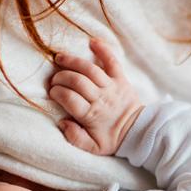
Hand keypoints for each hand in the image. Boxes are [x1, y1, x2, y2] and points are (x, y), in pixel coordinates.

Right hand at [50, 38, 142, 154]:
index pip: (69, 98)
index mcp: (92, 116)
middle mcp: (101, 99)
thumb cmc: (112, 139)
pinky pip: (112, 61)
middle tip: (54, 79)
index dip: (57, 92)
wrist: (138, 132)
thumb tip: (62, 123)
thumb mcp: (93, 148)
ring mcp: (112, 87)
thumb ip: (75, 138)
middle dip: (61, 77)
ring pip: (90, 69)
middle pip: (77, 81)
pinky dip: (103, 49)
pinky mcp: (121, 79)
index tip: (52, 92)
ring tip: (60, 58)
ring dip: (72, 61)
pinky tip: (91, 42)